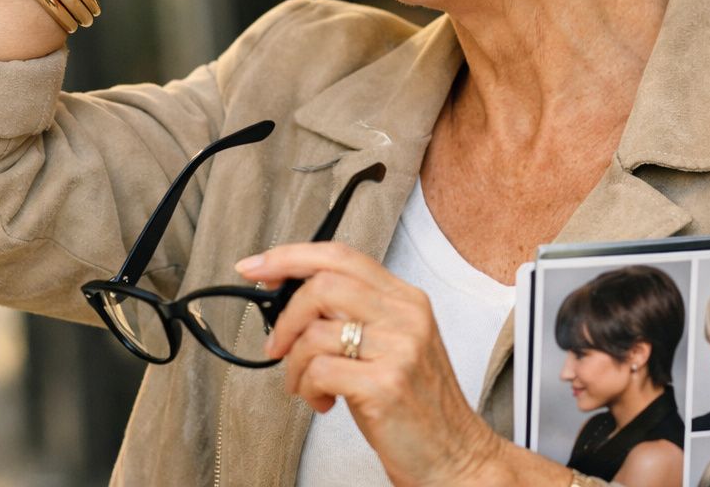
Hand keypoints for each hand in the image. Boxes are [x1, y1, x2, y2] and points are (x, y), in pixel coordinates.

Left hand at [237, 242, 508, 486]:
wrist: (454, 455)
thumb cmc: (415, 404)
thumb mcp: (391, 345)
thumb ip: (354, 315)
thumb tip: (290, 300)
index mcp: (406, 299)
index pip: (340, 256)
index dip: (290, 256)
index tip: (255, 267)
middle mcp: (406, 316)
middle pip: (323, 284)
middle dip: (285, 316)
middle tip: (276, 345)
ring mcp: (399, 348)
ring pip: (315, 331)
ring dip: (293, 364)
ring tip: (305, 386)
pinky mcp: (386, 384)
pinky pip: (319, 371)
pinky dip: (307, 389)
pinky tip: (324, 402)